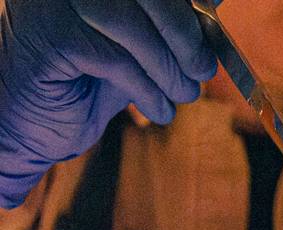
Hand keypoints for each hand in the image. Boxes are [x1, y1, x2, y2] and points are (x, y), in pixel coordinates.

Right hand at [0, 0, 218, 206]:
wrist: (33, 125)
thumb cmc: (84, 83)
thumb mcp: (134, 52)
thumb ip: (165, 27)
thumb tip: (211, 2)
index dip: (186, 5)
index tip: (211, 30)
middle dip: (184, 36)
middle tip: (202, 70)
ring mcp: (55, 3)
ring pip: (133, 27)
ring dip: (168, 69)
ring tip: (182, 95)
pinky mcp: (51, 36)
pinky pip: (116, 60)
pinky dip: (147, 90)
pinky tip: (158, 109)